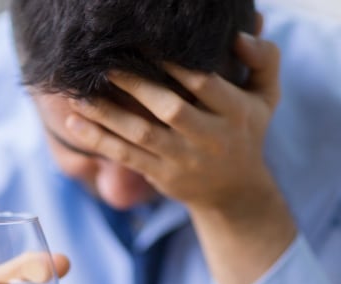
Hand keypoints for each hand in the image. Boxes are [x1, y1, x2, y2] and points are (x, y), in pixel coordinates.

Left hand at [65, 31, 281, 212]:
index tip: (141, 42)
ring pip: (141, 134)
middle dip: (134, 84)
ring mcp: (184, 160)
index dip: (173, 62)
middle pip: (169, 108)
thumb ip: (263, 59)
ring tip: (77, 92)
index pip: (203, 82)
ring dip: (106, 113)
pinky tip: (74, 123)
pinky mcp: (162, 176)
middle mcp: (210, 138)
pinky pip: (126, 157)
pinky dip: (98, 140)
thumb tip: (238, 34)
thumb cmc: (245, 131)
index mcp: (236, 112)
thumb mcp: (266, 96)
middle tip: (103, 62)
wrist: (235, 192)